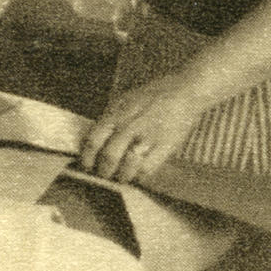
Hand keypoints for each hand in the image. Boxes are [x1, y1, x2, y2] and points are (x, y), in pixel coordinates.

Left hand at [78, 73, 211, 183]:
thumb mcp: (123, 101)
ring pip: (127, 166)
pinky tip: (139, 175)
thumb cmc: (151, 96)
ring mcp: (148, 137)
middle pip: (109, 156)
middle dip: (103, 171)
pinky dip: (140, 176)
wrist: (183, 92)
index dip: (87, 157)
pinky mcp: (166, 146)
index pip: (94, 140)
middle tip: (104, 176)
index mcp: (116, 114)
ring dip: (122, 176)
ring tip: (121, 178)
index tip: (87, 166)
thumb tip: (94, 139)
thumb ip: (109, 119)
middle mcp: (129, 126)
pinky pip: (148, 169)